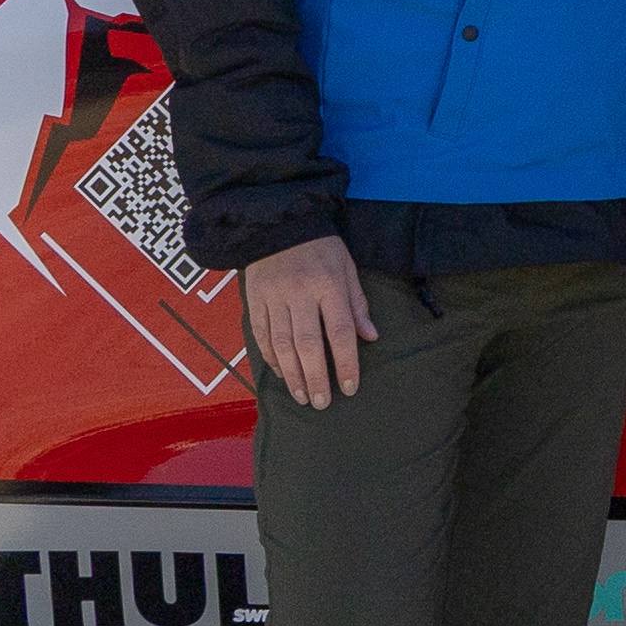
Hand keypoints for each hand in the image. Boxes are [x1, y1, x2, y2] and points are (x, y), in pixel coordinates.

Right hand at [242, 234, 376, 406]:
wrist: (279, 222)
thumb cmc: (321, 247)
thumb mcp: (347, 267)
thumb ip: (357, 304)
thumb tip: (370, 337)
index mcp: (328, 284)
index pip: (339, 330)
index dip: (345, 362)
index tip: (349, 387)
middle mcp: (299, 293)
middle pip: (307, 343)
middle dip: (315, 377)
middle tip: (322, 403)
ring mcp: (274, 297)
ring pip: (281, 344)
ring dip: (292, 375)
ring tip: (303, 396)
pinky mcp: (254, 299)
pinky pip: (260, 334)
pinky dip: (271, 358)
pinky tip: (282, 374)